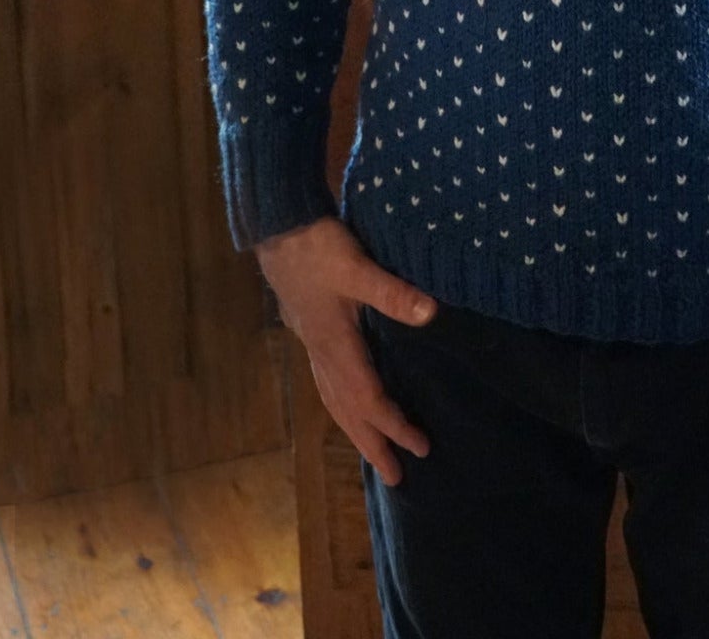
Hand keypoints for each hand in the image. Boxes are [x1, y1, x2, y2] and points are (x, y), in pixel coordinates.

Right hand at [254, 215, 439, 486]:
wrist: (277, 229)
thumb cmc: (318, 249)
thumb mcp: (357, 267)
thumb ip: (392, 293)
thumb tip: (431, 314)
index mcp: (336, 346)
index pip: (369, 399)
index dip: (394, 426)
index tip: (419, 448)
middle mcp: (323, 354)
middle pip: (349, 411)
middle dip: (373, 444)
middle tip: (395, 478)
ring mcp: (313, 344)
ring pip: (335, 400)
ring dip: (355, 429)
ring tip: (372, 452)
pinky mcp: (311, 331)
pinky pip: (327, 383)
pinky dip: (341, 404)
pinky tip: (347, 401)